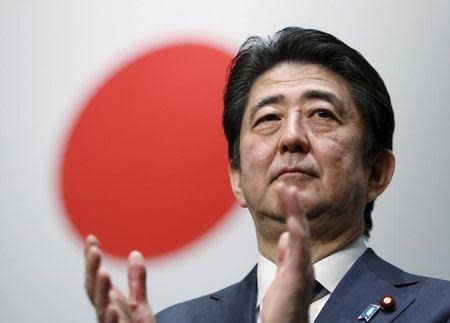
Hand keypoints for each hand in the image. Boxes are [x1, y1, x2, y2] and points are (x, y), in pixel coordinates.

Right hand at [84, 235, 155, 322]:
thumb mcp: (139, 303)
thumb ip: (136, 281)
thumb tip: (135, 253)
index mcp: (109, 303)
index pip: (97, 278)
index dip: (92, 260)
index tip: (91, 239)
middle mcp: (106, 313)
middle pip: (94, 290)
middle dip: (93, 270)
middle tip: (95, 251)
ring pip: (101, 308)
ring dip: (101, 290)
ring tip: (104, 272)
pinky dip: (110, 319)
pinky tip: (112, 308)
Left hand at [261, 184, 313, 322]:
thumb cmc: (284, 308)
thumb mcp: (283, 277)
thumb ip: (286, 257)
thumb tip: (285, 238)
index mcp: (298, 261)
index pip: (295, 231)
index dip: (292, 211)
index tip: (286, 192)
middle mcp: (303, 264)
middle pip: (299, 229)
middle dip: (293, 207)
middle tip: (287, 187)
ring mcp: (301, 271)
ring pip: (300, 237)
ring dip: (294, 214)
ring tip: (289, 194)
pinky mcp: (296, 281)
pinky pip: (298, 256)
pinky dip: (297, 239)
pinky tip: (293, 225)